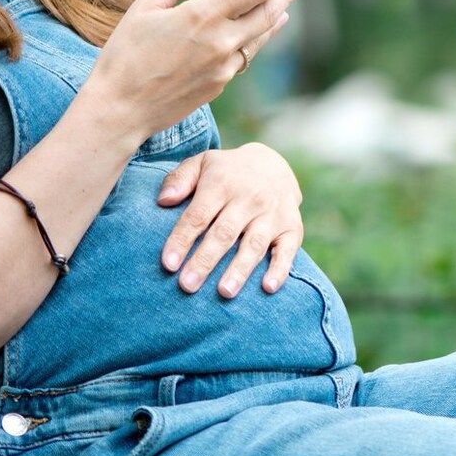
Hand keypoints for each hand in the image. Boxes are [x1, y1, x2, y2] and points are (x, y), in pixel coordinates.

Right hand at [79, 0, 299, 145]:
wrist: (121, 109)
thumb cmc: (125, 57)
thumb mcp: (142, 8)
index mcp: (203, 15)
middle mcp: (221, 41)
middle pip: (268, 13)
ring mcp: (224, 67)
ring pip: (260, 38)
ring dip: (275, 18)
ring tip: (284, 6)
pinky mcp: (220, 85)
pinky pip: (244, 57)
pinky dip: (256, 41)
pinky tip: (256, 36)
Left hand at [156, 144, 304, 296]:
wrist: (273, 164)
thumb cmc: (225, 173)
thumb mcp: (201, 164)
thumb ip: (179, 180)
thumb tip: (163, 201)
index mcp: (222, 184)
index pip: (198, 215)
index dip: (183, 240)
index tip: (168, 264)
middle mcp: (249, 198)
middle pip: (224, 233)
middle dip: (205, 260)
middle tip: (188, 285)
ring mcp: (273, 213)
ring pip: (254, 244)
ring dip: (239, 269)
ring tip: (224, 292)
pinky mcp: (292, 227)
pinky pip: (288, 250)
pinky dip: (280, 269)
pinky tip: (268, 287)